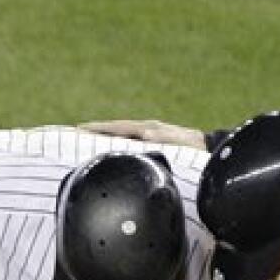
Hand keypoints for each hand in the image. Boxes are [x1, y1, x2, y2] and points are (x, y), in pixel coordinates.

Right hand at [78, 119, 205, 149]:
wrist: (208, 149)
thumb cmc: (192, 149)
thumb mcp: (175, 144)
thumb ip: (160, 139)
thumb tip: (143, 134)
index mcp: (147, 129)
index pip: (115, 127)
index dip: (95, 129)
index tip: (76, 129)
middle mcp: (146, 129)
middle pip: (113, 129)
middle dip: (93, 131)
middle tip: (71, 134)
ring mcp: (149, 134)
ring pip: (120, 136)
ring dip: (102, 138)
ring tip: (83, 143)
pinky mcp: (154, 141)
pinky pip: (128, 142)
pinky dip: (115, 144)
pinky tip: (109, 152)